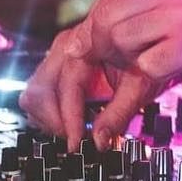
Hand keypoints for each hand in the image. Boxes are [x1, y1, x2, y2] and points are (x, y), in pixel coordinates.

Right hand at [19, 26, 165, 150]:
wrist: (147, 37)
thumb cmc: (146, 56)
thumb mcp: (140, 85)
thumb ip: (118, 114)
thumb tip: (99, 142)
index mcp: (85, 44)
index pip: (67, 86)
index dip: (70, 119)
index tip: (77, 143)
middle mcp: (65, 47)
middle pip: (38, 92)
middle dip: (55, 121)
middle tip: (77, 138)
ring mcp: (57, 56)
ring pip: (34, 95)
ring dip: (50, 119)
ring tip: (76, 130)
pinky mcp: (55, 68)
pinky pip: (38, 95)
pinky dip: (50, 113)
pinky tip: (73, 120)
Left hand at [68, 0, 181, 80]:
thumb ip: (158, 2)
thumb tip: (117, 28)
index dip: (98, 28)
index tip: (96, 50)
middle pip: (107, 17)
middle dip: (101, 48)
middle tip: (113, 67)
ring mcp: (178, 12)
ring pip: (119, 40)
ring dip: (124, 63)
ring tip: (145, 69)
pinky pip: (146, 66)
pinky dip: (145, 81)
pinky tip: (160, 81)